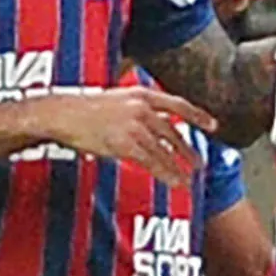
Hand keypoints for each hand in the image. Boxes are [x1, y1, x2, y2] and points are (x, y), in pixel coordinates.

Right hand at [46, 84, 202, 178]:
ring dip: (179, 167)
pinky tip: (175, 182)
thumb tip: (151, 124)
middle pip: (173, 132)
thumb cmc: (84, 109)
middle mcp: (142, 108)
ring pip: (165, 150)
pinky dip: (166, 173)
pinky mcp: (125, 144)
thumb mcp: (116, 99)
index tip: (213, 125)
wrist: (62, 114)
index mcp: (142, 94)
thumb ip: (137, 109)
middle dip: (189, 150)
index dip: (198, 116)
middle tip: (199, 163)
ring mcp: (135, 126)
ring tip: (188, 179)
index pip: (178, 104)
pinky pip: (152, 162)